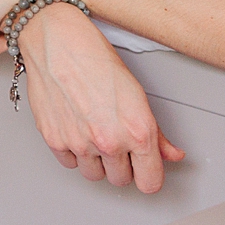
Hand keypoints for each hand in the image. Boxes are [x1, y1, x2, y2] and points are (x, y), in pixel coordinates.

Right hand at [15, 3, 185, 192]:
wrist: (57, 43)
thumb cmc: (94, 58)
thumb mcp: (136, 93)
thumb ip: (155, 132)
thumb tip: (170, 153)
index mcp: (137, 130)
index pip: (150, 182)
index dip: (150, 177)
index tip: (147, 172)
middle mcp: (109, 141)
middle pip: (121, 180)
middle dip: (123, 166)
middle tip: (120, 146)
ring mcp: (79, 143)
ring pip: (94, 175)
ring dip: (97, 163)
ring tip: (97, 138)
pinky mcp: (54, 140)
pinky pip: (69, 163)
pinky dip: (74, 154)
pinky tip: (78, 133)